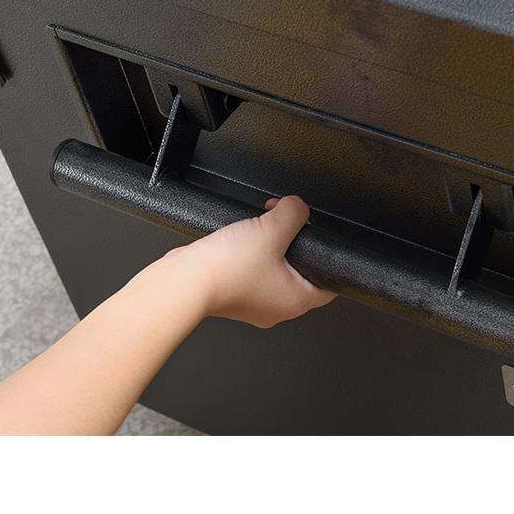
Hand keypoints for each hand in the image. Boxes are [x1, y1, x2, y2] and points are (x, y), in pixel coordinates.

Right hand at [131, 195, 335, 327]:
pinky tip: (240, 239)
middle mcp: (275, 307)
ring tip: (259, 228)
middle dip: (294, 244)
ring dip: (269, 246)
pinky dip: (248, 253)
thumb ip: (293, 212)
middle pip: (300, 272)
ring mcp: (252, 303)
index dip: (329, 262)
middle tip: (285, 227)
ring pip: (273, 269)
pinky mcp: (233, 294)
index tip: (323, 245)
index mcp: (294, 301)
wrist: (184, 280)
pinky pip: (250, 271)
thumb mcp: (271, 229)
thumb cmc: (225, 269)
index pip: (328, 285)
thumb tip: (298, 207)